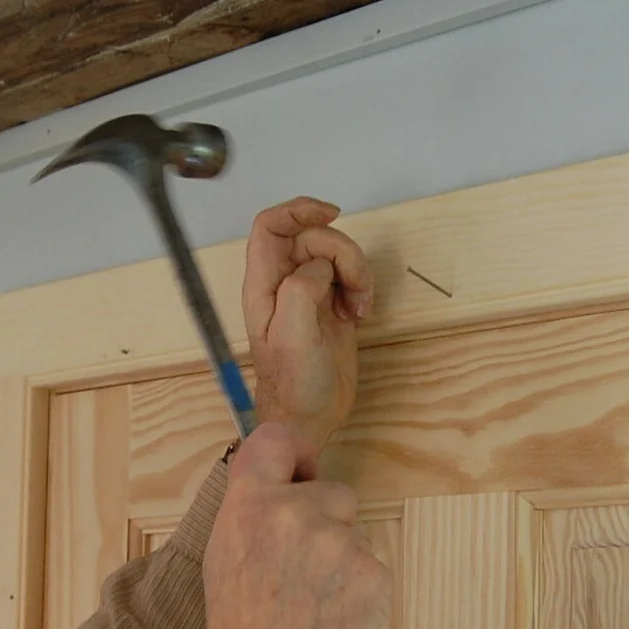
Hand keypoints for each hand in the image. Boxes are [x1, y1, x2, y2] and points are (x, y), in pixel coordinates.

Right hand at [202, 423, 390, 628]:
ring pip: (355, 531)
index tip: (301, 472)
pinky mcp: (373, 573)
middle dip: (325, 521)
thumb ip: (253, 507)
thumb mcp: (224, 554)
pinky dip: (360, 587)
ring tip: (313, 598)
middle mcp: (292, 513)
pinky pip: (373, 563)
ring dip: (342, 557)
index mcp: (247, 504)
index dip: (295, 453)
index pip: (278, 439)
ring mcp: (337, 543)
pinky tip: (334, 613)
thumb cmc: (241, 627)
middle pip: (333, 491)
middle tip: (298, 570)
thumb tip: (288, 476)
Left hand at [242, 197, 372, 449]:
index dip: (298, 210)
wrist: (309, 419)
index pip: (272, 226)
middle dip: (342, 252)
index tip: (331, 214)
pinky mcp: (332, 307)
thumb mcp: (292, 335)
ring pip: (336, 256)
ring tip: (359, 306)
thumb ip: (302, 288)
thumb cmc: (294, 384)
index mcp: (265, 284)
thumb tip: (322, 266)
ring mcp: (310, 294)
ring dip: (357, 272)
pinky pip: (350, 277)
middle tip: (355, 286)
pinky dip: (362, 287)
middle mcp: (284, 283)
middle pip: (314, 237)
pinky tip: (361, 313)